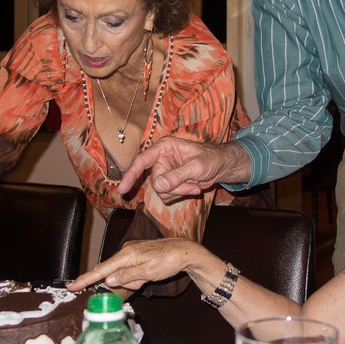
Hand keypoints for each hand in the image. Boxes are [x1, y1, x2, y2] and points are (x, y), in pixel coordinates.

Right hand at [67, 239, 206, 292]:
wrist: (185, 252)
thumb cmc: (168, 261)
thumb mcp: (148, 273)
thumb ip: (127, 276)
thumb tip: (108, 279)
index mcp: (126, 255)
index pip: (101, 269)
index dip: (85, 279)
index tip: (71, 286)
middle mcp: (126, 250)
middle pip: (112, 273)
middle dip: (124, 283)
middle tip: (141, 283)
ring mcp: (131, 251)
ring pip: (122, 273)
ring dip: (132, 280)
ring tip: (148, 278)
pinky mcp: (137, 254)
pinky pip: (129, 269)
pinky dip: (136, 277)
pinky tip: (147, 275)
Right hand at [117, 137, 250, 200]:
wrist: (222, 166)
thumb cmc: (211, 159)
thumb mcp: (197, 166)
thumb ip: (177, 175)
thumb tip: (158, 185)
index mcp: (164, 147)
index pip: (142, 161)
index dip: (131, 174)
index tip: (122, 189)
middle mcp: (161, 159)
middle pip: (155, 182)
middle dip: (175, 187)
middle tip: (193, 185)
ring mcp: (164, 172)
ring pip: (161, 191)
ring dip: (180, 191)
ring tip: (196, 184)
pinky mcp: (170, 183)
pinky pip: (167, 196)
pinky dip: (181, 194)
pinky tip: (194, 187)